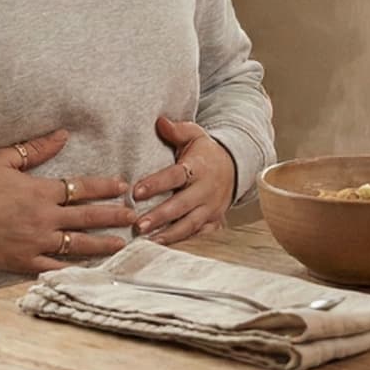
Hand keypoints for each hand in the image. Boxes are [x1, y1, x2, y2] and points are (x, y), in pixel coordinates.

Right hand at [0, 129, 134, 272]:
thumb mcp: (3, 159)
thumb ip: (36, 148)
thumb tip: (63, 134)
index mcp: (40, 191)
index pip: (81, 187)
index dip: (105, 187)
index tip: (123, 186)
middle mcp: (43, 218)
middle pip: (87, 217)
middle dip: (114, 216)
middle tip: (135, 217)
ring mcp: (35, 242)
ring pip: (77, 245)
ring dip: (103, 244)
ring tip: (122, 245)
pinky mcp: (23, 262)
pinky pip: (55, 268)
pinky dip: (74, 270)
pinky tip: (91, 271)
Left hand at [131, 116, 234, 244]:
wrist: (234, 168)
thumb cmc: (205, 152)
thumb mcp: (195, 135)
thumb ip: (177, 130)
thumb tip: (160, 121)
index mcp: (199, 167)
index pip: (175, 176)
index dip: (156, 184)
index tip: (135, 192)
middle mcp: (206, 190)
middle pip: (181, 205)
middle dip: (160, 216)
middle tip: (138, 225)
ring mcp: (211, 208)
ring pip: (189, 224)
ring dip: (169, 234)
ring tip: (147, 242)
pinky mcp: (214, 221)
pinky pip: (199, 235)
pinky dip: (182, 243)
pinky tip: (163, 248)